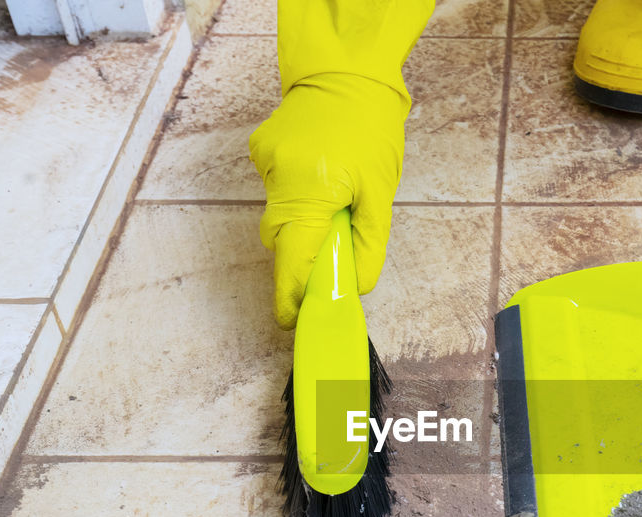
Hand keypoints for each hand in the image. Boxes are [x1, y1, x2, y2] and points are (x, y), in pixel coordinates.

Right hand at [249, 73, 407, 328]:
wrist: (349, 72)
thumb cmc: (371, 129)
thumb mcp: (381, 194)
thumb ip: (367, 245)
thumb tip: (353, 287)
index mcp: (311, 192)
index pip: (292, 260)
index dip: (290, 296)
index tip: (292, 319)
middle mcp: (280, 179)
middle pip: (282, 241)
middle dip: (304, 256)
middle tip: (332, 257)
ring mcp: (265, 163)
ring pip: (280, 215)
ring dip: (304, 221)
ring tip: (335, 198)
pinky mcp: (260, 150)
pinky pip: (276, 188)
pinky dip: (297, 194)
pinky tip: (319, 173)